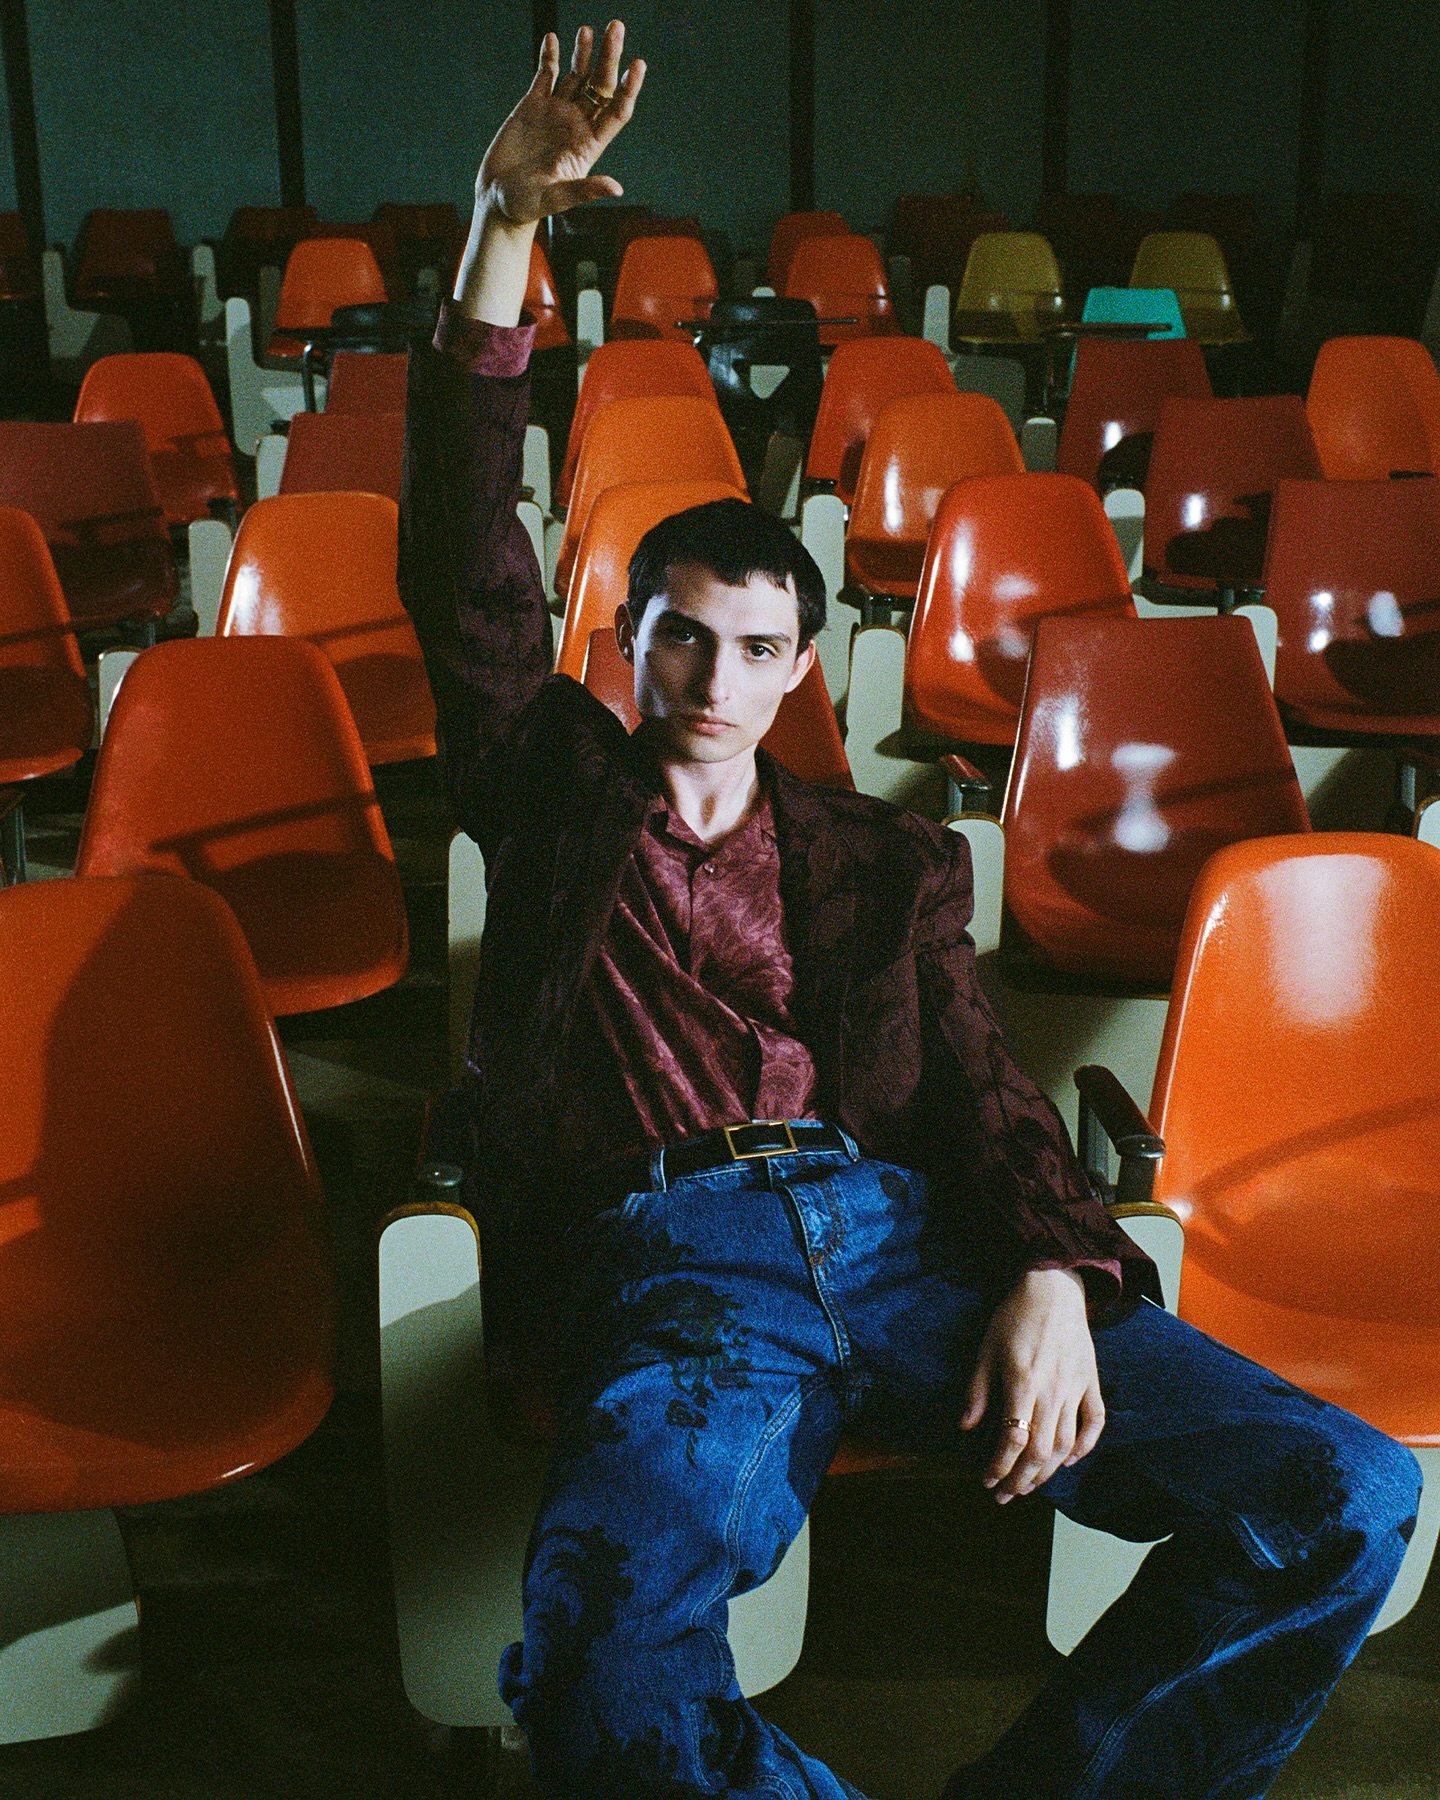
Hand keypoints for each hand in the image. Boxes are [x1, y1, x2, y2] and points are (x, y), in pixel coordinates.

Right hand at [476, 21, 645, 226]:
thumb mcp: (557, 199)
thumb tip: (616, 189)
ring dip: (584, 53)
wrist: (497, 200)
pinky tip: (553, 39)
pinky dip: (549, 57)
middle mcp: (576, 125)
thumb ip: (585, 190)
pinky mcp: (532, 106)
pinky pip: (545, 75)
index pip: (616, 111)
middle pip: (600, 86)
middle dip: (609, 57)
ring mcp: (555, 113)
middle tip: (617, 28)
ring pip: (576, 76)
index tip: (637, 64)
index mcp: (588, 144)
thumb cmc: (527, 206)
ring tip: (589, 30)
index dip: (629, 88)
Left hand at [960, 1268, 1104, 1503]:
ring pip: (1066, 1443)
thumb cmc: (1014, 1317)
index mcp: (1023, 1382)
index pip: (1013, 1438)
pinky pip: (1095, 1422)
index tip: (987, 1480)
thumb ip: (977, 1391)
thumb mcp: (985, 1350)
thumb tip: (966, 1427)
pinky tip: (1069, 1460)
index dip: (1000, 1465)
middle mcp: (1052, 1390)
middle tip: (1005, 1494)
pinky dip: (1085, 1446)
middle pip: (1041, 1450)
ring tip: (1030, 1485)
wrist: (1053, 1289)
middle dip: (1021, 1479)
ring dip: (1048, 1471)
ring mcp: (1075, 1388)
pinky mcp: (1091, 1382)